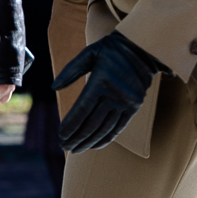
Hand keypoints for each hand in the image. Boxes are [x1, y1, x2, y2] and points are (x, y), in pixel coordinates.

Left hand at [53, 32, 165, 152]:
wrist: (142, 48)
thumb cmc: (111, 49)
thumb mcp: (89, 54)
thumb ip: (70, 70)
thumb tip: (53, 87)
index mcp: (100, 82)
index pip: (82, 111)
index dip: (70, 126)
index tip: (60, 135)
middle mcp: (113, 95)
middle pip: (91, 124)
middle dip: (76, 138)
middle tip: (64, 146)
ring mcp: (125, 103)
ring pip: (104, 129)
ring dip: (89, 142)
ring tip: (76, 149)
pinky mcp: (134, 107)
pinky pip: (119, 128)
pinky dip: (106, 139)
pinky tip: (95, 145)